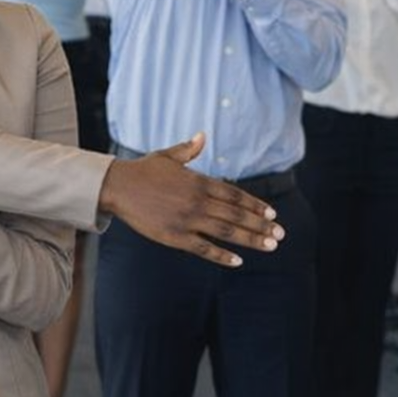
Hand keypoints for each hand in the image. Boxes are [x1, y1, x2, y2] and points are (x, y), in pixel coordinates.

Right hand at [98, 133, 283, 267]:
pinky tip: (238, 260)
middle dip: (260, 225)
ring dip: (250, 239)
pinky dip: (222, 255)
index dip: (254, 205)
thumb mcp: (167, 157)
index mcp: (198, 182)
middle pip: (236, 214)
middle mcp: (197, 201)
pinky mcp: (175, 237)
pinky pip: (204, 248)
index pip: (235, 194)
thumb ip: (188, 150)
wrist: (118, 187)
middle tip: (279, 234)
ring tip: (270, 246)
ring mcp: (187, 220)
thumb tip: (202, 136)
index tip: (271, 213)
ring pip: (226, 232)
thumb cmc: (142, 171)